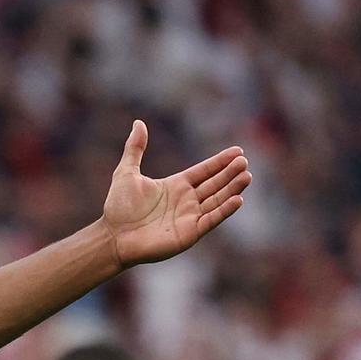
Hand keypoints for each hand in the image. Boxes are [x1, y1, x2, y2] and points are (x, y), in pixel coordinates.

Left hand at [99, 121, 250, 267]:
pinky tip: (238, 200)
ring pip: (217, 200)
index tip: (237, 152)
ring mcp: (190, 217)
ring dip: (232, 189)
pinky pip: (211, 220)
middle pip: (215, 184)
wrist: (114, 236)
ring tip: (247, 176)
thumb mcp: (126, 172)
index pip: (204, 171)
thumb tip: (138, 123)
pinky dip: (224, 210)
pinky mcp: (189, 233)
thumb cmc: (118, 207)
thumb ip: (135, 148)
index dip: (220, 162)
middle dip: (230, 173)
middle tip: (244, 162)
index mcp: (176, 185)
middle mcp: (186, 201)